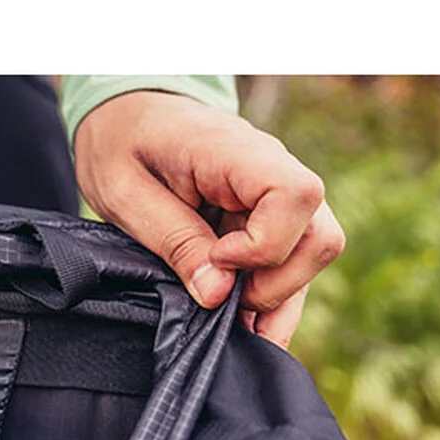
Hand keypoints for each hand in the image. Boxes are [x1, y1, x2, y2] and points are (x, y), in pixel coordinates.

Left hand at [74, 91, 345, 348]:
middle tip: (219, 300)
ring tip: (230, 324)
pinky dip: (272, 298)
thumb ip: (174, 240)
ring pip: (313, 256)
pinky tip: (240, 321)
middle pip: (319, 237)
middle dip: (274, 285)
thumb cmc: (121, 144)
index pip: (295, 194)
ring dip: (276, 299)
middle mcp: (272, 170)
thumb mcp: (125, 194)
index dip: (264, 244)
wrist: (127, 115)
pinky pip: (293, 262)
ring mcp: (277, 194)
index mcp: (233, 151)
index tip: (216, 259)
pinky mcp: (272, 217)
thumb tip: (218, 295)